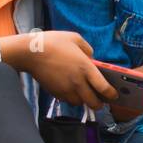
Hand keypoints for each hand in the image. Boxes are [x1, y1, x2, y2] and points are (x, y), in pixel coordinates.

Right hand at [0, 30, 115, 108]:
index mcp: (86, 68)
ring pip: (81, 103)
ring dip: (85, 101)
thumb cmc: (53, 42)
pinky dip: (72, 98)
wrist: (29, 52)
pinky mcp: (56, 93)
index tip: (114, 95)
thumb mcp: (75, 38)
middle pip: (94, 102)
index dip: (111, 94)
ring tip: (86, 94)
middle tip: (101, 100)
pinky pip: (68, 100)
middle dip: (100, 104)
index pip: (104, 89)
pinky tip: (72, 90)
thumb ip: (88, 49)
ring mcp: (66, 89)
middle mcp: (78, 82)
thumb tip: (92, 58)